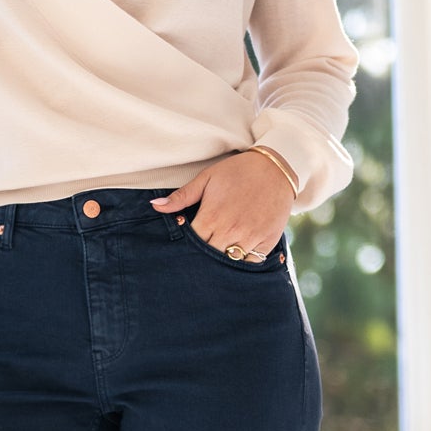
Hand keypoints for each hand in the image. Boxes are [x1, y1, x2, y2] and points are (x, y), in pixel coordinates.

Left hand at [151, 151, 294, 260]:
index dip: (187, 246)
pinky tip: (238, 255)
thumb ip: (181, 196)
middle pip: (209, 257)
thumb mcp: (207, 178)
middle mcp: (230, 230)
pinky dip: (244, 262)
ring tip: (218, 255)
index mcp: (212, 216)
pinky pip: (252, 263)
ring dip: (222, 261)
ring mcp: (251, 237)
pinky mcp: (267, 241)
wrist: (276, 167)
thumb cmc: (237, 172)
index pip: (192, 244)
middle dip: (203, 257)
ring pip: (230, 262)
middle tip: (199, 257)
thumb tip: (155, 206)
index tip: (187, 245)